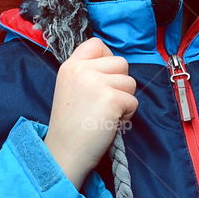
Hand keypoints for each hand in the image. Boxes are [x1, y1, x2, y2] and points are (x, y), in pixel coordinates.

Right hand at [44, 37, 137, 189]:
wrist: (65, 153)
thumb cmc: (71, 126)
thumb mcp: (70, 88)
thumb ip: (88, 72)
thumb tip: (115, 66)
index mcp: (70, 66)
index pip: (97, 44)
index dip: (107, 59)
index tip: (103, 79)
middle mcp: (82, 70)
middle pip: (121, 63)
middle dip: (119, 84)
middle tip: (103, 103)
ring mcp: (97, 83)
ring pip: (130, 82)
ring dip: (124, 99)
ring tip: (105, 114)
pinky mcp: (111, 99)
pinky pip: (133, 101)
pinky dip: (127, 115)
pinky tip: (110, 124)